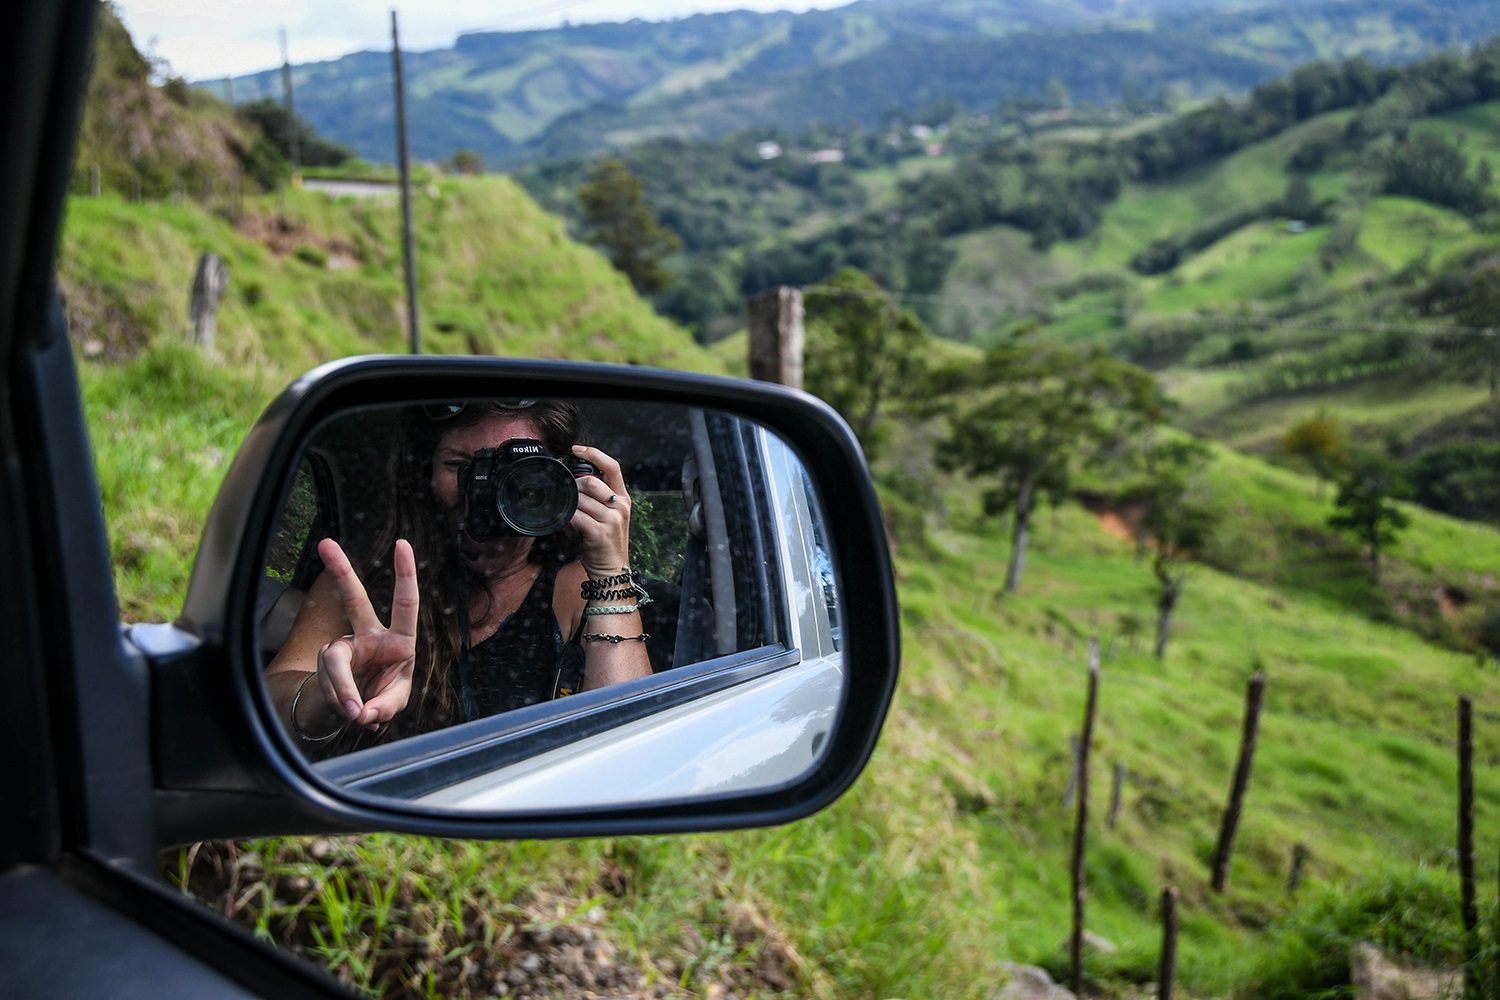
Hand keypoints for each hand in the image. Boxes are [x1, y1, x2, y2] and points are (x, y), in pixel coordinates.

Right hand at [314, 537, 418, 728]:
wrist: (354, 711)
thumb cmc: (381, 697)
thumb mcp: (394, 702)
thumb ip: (384, 707)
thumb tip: (360, 711)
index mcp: (399, 640)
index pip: (405, 604)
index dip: (405, 575)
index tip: (402, 543)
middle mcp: (369, 636)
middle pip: (354, 600)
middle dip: (341, 571)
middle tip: (326, 543)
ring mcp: (344, 648)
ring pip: (337, 663)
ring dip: (345, 691)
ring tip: (355, 712)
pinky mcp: (327, 663)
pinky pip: (330, 683)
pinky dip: (341, 701)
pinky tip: (349, 711)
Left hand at [570, 444, 631, 579]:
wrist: (611, 570)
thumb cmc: (604, 542)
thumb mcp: (606, 516)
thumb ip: (594, 499)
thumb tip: (570, 484)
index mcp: (622, 498)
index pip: (612, 466)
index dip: (594, 453)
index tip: (576, 449)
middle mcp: (620, 506)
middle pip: (591, 481)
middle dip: (573, 486)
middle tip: (566, 496)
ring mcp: (612, 519)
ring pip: (580, 499)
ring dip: (568, 504)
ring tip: (567, 513)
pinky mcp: (600, 533)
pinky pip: (576, 517)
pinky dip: (566, 517)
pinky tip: (565, 522)